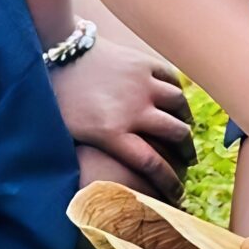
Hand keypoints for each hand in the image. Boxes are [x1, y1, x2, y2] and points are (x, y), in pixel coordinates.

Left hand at [50, 42, 194, 201]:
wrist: (60, 54)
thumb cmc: (60, 100)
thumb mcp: (71, 136)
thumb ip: (93, 157)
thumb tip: (103, 187)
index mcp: (112, 132)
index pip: (152, 164)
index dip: (169, 182)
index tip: (177, 194)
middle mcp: (133, 109)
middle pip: (175, 134)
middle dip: (187, 151)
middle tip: (188, 160)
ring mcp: (142, 83)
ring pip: (179, 104)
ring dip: (186, 120)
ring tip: (185, 129)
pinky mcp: (143, 63)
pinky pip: (171, 78)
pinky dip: (178, 91)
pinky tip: (176, 100)